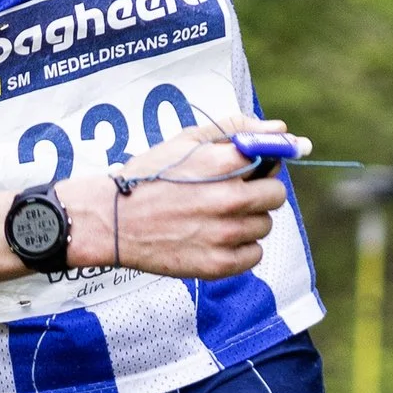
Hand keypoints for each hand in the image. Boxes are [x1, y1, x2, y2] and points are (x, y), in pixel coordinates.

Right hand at [54, 119, 301, 280]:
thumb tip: (280, 128)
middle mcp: (230, 199)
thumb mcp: (187, 141)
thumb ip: (236, 129)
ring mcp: (226, 234)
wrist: (112, 220)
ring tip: (214, 217)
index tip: (250, 169)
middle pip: (275, 195)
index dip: (261, 164)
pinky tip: (215, 238)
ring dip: (247, 221)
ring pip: (264, 225)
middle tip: (229, 195)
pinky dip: (241, 248)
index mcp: (224, 164)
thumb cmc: (149, 177)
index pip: (273, 159)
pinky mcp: (219, 264)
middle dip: (258, 192)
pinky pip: (255, 254)